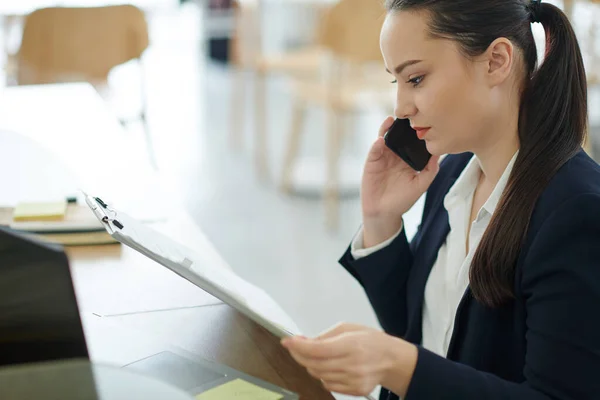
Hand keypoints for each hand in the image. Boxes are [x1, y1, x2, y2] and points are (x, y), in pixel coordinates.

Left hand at [281, 323, 417, 397]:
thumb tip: (303, 341)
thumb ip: (324, 336)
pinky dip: (322, 375)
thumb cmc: (370, 340)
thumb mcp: (348, 328)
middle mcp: (352, 364)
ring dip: (310, 365)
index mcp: (351, 345)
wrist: (392, 359)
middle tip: (294, 347)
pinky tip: (328, 366)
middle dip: (299, 355)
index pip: (317, 349)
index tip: (287, 341)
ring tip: (313, 355)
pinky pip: (327, 384)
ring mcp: (353, 380)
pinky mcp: (354, 390)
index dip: (298, 346)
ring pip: (318, 375)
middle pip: (314, 364)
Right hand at [361, 117, 439, 246]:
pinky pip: (374, 150)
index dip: (416, 130)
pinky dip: (377, 144)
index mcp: (408, 158)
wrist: (384, 213)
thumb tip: (439, 153)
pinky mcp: (372, 162)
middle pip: (398, 135)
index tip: (423, 119)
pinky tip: (381, 140)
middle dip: (401, 125)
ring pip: (385, 138)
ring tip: (391, 121)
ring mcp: (383, 156)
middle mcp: (396, 154)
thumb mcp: (420, 185)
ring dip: (387, 129)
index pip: (413, 140)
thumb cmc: (402, 200)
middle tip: (407, 114)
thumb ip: (430, 170)